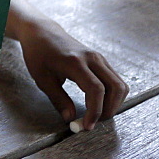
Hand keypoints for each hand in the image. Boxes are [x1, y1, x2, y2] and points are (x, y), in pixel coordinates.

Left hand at [16, 15, 127, 130]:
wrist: (42, 33)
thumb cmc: (38, 55)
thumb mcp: (42, 79)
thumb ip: (58, 100)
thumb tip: (70, 119)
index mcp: (75, 62)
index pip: (95, 90)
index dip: (95, 110)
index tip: (87, 125)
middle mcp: (92, 58)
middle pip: (115, 87)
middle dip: (109, 109)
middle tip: (94, 122)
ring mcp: (99, 58)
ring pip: (119, 84)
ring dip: (114, 103)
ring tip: (97, 114)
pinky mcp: (101, 60)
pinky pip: (115, 80)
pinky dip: (112, 95)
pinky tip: (99, 103)